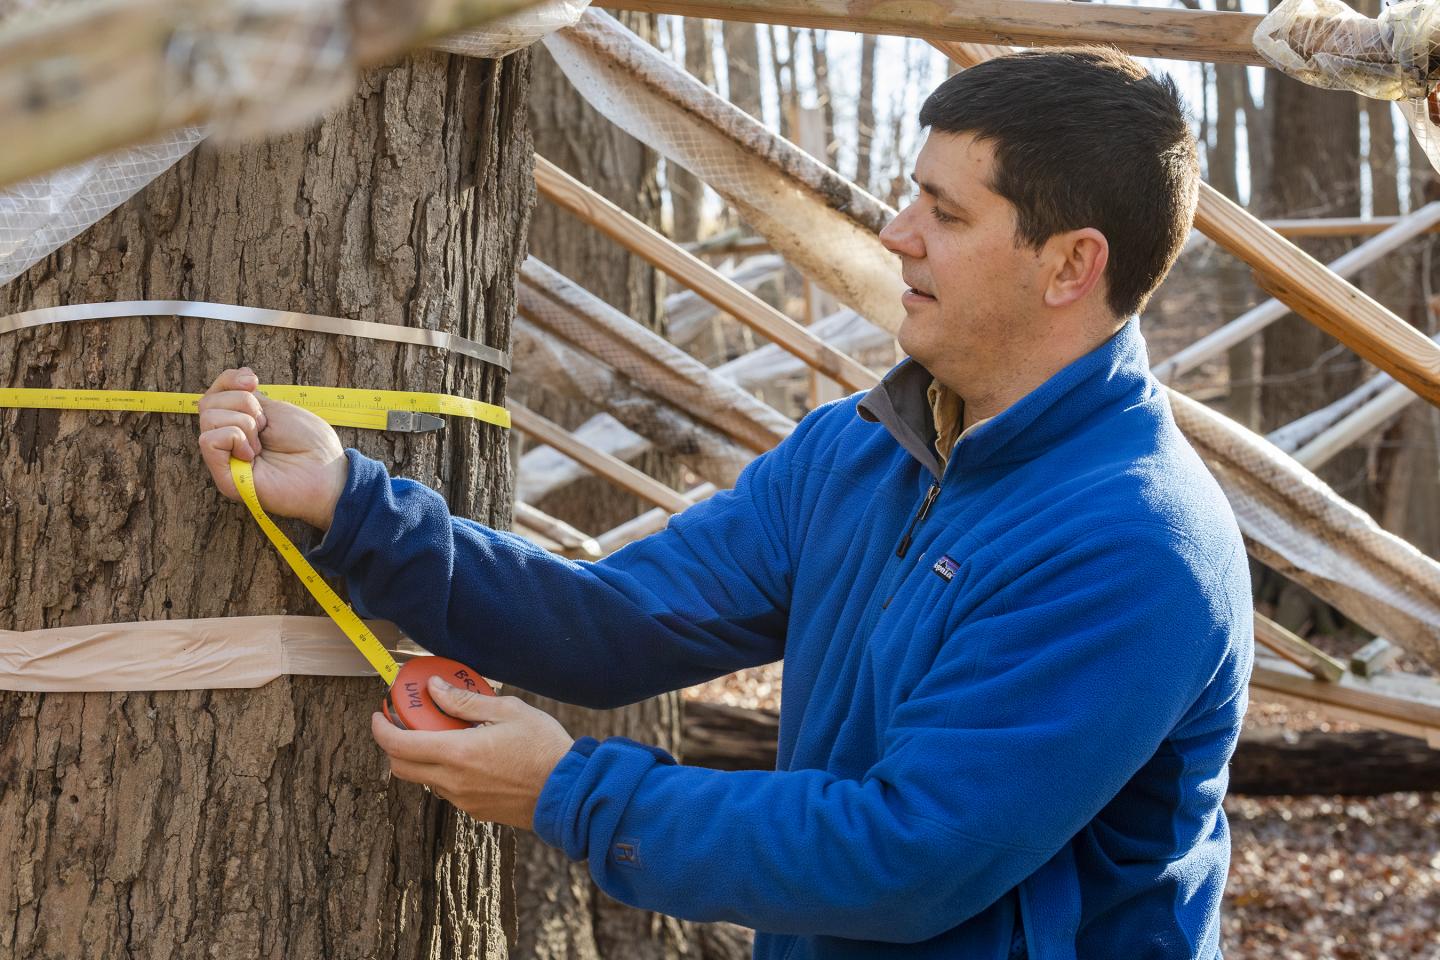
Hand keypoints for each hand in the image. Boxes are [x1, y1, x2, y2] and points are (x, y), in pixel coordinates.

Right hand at [197, 367, 348, 530]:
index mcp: (241, 421)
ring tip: (261, 444)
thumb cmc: (310, 444)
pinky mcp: (224, 477)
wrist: (325, 473)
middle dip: (243, 403)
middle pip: (208, 402)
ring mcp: (225, 458)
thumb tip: (235, 381)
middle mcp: (229, 439)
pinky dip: (233, 438)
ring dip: (243, 422)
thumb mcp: (277, 410)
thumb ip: (249, 397)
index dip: (229, 380)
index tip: (253, 381)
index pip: (216, 392)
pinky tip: (252, 454)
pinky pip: (208, 441)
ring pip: (208, 418)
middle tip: (265, 424)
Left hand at [371, 677, 574, 829]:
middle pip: (401, 766)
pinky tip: (469, 755)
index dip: (381, 728)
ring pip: (424, 778)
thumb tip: (434, 689)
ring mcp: (463, 800)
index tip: (380, 714)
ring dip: (422, 757)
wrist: (567, 791)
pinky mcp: (475, 810)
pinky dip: (444, 770)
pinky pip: (446, 789)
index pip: (398, 744)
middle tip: (405, 723)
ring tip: (446, 734)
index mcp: (457, 753)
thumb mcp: (507, 710)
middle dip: (394, 744)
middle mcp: (453, 781)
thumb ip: (464, 701)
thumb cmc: (542, 747)